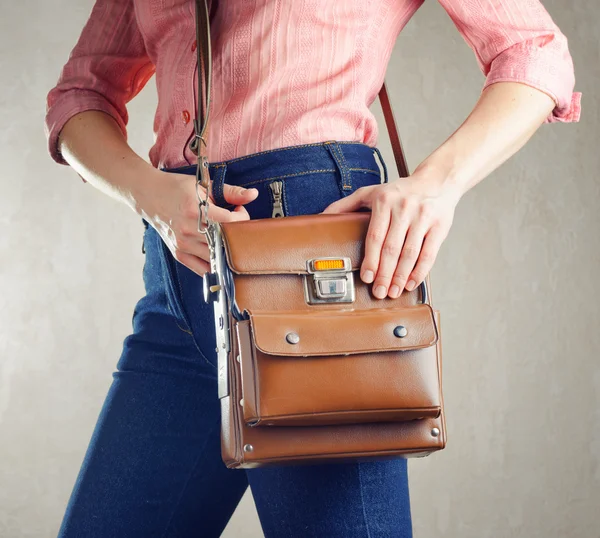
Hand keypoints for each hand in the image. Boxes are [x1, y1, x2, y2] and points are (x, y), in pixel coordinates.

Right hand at [135, 169, 257, 275]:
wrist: (148, 195)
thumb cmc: (177, 189)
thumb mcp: (203, 186)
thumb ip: (231, 192)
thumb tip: (253, 195)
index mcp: (194, 210)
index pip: (230, 222)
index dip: (242, 217)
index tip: (239, 210)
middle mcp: (188, 230)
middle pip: (225, 242)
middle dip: (238, 234)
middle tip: (237, 225)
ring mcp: (183, 245)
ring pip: (216, 257)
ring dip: (228, 249)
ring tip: (228, 235)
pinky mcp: (179, 254)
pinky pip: (203, 269)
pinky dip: (215, 264)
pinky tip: (220, 251)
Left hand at [322, 170, 460, 298]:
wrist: (437, 181)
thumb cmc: (399, 192)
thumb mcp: (371, 192)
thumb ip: (346, 205)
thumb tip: (321, 217)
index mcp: (384, 201)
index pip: (375, 237)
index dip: (371, 260)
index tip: (366, 278)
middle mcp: (404, 209)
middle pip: (392, 249)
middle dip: (385, 274)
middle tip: (379, 292)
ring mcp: (423, 218)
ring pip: (410, 254)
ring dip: (401, 276)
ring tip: (393, 292)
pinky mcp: (439, 226)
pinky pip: (429, 254)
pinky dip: (419, 272)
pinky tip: (410, 283)